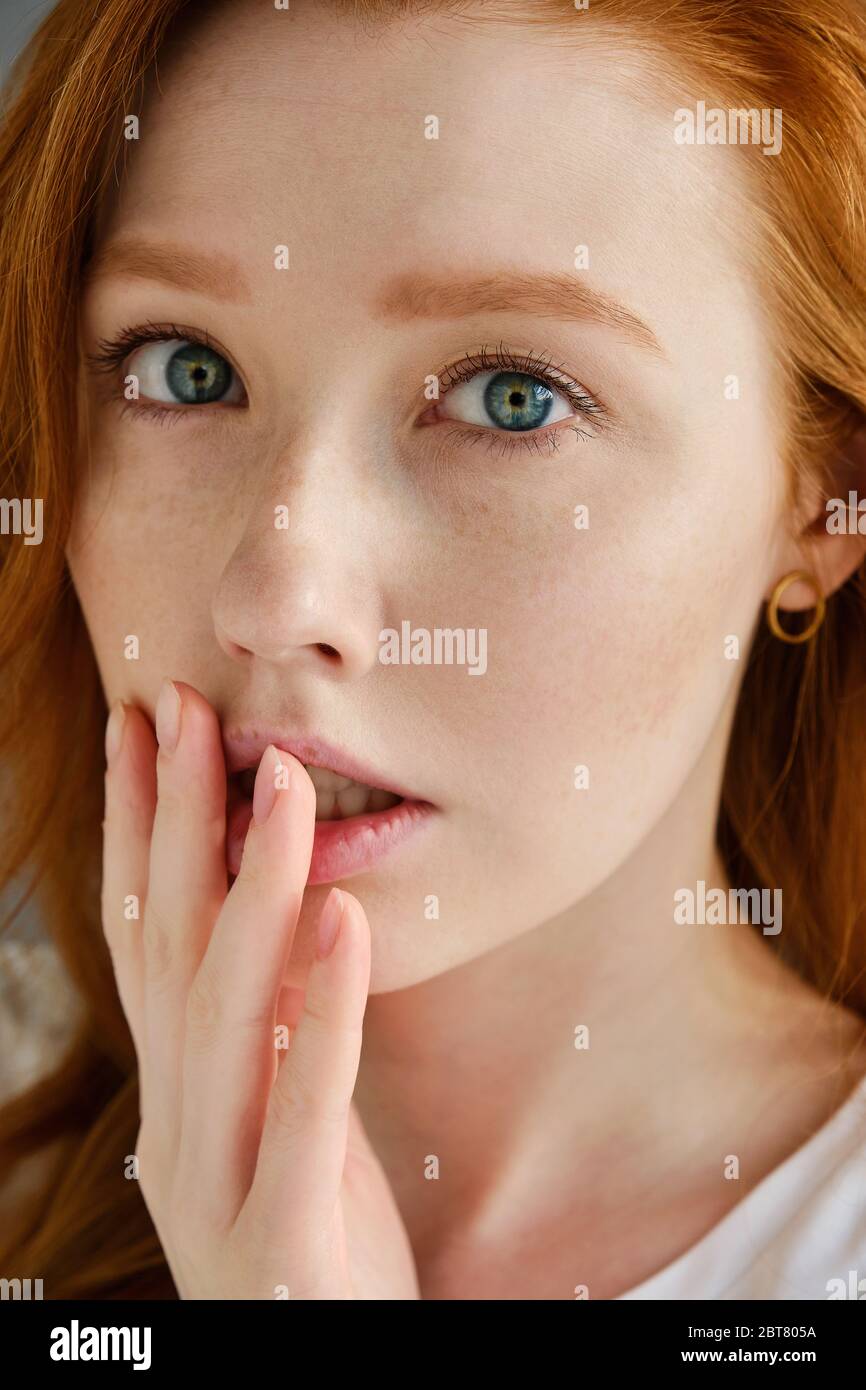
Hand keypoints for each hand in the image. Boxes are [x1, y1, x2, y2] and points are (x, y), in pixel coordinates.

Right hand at [101, 680, 419, 1298]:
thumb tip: (280, 906)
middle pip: (166, 947)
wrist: (321, 1385)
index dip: (134, 824)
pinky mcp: (282, 1237)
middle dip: (172, 820)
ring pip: (224, 1009)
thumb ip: (264, 1026)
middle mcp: (176, 1125)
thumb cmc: (316, 1240)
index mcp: (176, 1091)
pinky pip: (304, 1103)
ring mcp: (217, 1182)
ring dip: (252, 883)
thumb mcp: (277, 1117)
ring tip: (280, 780)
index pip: (141, 934)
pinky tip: (343, 915)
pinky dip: (322, 1005)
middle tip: (181, 706)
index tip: (142, 724)